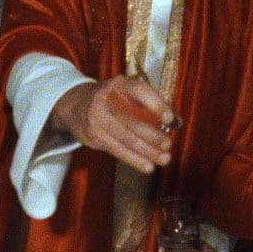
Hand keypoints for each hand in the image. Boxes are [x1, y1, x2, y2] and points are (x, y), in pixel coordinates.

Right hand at [50, 75, 173, 173]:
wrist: (76, 105)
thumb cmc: (113, 100)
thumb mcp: (127, 93)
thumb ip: (151, 105)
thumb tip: (177, 122)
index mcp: (119, 84)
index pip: (139, 91)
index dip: (156, 104)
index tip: (170, 118)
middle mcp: (106, 99)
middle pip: (132, 119)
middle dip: (153, 135)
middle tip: (168, 144)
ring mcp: (97, 118)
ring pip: (126, 138)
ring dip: (147, 151)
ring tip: (164, 159)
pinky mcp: (93, 136)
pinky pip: (117, 150)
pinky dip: (135, 160)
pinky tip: (148, 167)